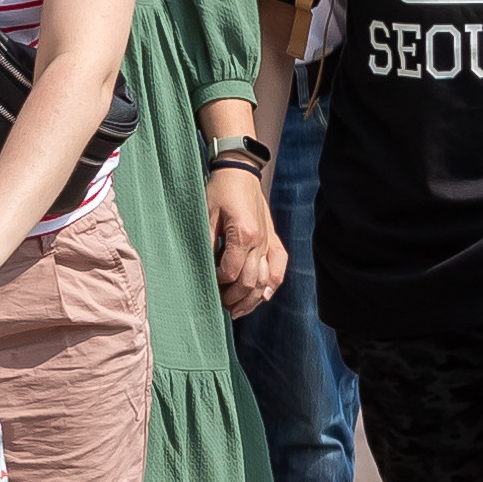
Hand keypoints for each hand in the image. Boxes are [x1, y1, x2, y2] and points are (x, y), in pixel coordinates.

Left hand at [206, 155, 286, 318]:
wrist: (240, 171)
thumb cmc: (220, 190)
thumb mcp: (206, 214)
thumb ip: (207, 243)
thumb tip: (203, 269)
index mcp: (243, 233)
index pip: (232, 271)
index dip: (219, 282)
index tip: (208, 283)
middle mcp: (260, 240)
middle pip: (251, 281)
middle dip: (234, 298)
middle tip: (220, 305)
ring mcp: (269, 240)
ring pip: (266, 281)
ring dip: (252, 299)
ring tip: (236, 310)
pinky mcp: (273, 239)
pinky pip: (279, 267)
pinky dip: (272, 285)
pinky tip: (264, 297)